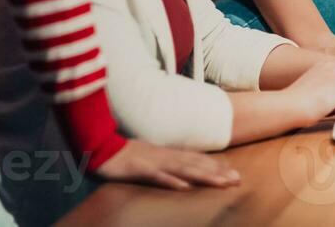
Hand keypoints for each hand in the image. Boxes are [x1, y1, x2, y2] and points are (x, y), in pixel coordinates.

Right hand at [94, 140, 240, 190]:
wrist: (97, 146)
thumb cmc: (121, 154)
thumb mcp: (146, 158)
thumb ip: (163, 164)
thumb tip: (180, 174)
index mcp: (166, 153)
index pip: (196, 160)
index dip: (216, 166)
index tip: (233, 174)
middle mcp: (163, 156)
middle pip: (195, 164)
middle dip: (217, 172)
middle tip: (238, 180)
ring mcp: (152, 161)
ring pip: (182, 169)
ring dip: (203, 176)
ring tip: (222, 183)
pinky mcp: (139, 168)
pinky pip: (157, 176)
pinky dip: (171, 181)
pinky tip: (185, 188)